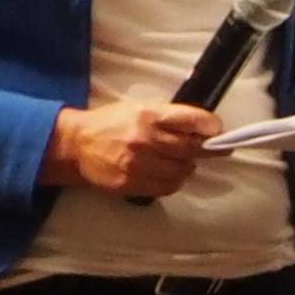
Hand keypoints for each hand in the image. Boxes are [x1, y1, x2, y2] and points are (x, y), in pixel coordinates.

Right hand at [47, 97, 216, 197]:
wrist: (77, 145)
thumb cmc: (113, 123)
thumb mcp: (141, 107)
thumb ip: (171, 116)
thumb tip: (205, 128)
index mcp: (149, 115)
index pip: (194, 120)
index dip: (211, 127)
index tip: (217, 131)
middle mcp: (144, 139)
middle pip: (192, 149)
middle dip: (205, 149)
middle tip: (209, 149)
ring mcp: (137, 164)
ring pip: (182, 171)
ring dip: (187, 167)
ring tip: (179, 160)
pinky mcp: (131, 183)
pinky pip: (167, 187)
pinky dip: (173, 181)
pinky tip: (166, 172)